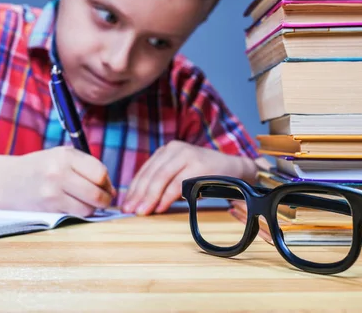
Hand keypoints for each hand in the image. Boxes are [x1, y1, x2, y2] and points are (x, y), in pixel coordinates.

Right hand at [1, 146, 115, 216]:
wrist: (7, 181)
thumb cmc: (41, 168)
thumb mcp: (61, 156)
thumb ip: (86, 167)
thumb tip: (111, 189)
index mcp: (66, 155)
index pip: (99, 172)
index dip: (107, 182)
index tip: (107, 186)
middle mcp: (59, 171)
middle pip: (96, 192)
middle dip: (106, 198)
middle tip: (105, 199)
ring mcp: (52, 191)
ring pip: (88, 207)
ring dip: (94, 208)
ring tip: (89, 203)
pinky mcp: (48, 207)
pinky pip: (76, 214)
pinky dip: (81, 213)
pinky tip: (76, 207)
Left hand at [122, 140, 256, 215]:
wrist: (235, 169)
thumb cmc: (205, 175)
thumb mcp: (180, 172)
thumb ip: (162, 181)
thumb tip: (140, 201)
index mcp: (168, 150)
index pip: (145, 171)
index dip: (134, 189)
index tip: (125, 205)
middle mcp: (175, 149)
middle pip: (151, 175)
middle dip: (139, 195)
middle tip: (130, 211)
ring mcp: (188, 156)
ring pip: (161, 179)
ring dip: (150, 198)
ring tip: (142, 212)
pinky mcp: (199, 166)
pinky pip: (178, 184)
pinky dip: (167, 198)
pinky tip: (159, 208)